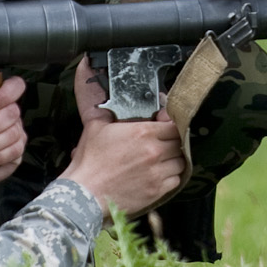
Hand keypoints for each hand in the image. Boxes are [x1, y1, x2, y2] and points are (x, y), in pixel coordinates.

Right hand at [58, 56, 186, 215]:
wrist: (85, 196)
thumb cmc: (89, 163)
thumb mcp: (95, 126)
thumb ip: (99, 101)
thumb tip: (88, 71)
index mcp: (143, 132)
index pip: (174, 122)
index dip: (171, 122)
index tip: (164, 123)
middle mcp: (155, 151)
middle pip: (180, 140)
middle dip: (172, 139)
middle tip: (161, 141)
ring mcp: (158, 172)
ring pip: (181, 160)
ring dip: (174, 157)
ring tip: (159, 157)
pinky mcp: (158, 190)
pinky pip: (176, 179)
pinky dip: (170, 175)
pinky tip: (157, 173)